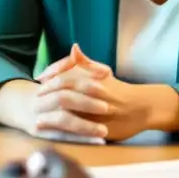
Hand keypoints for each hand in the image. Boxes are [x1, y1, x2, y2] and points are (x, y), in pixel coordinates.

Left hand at [35, 45, 149, 141]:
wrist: (142, 108)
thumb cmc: (119, 90)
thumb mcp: (104, 73)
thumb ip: (87, 63)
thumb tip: (74, 47)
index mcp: (93, 78)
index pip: (65, 74)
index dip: (50, 76)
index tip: (39, 79)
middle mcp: (93, 92)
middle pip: (64, 90)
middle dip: (48, 93)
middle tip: (36, 97)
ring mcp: (95, 110)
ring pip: (69, 110)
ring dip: (51, 113)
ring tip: (37, 116)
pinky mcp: (98, 127)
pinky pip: (76, 128)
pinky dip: (61, 128)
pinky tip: (50, 130)